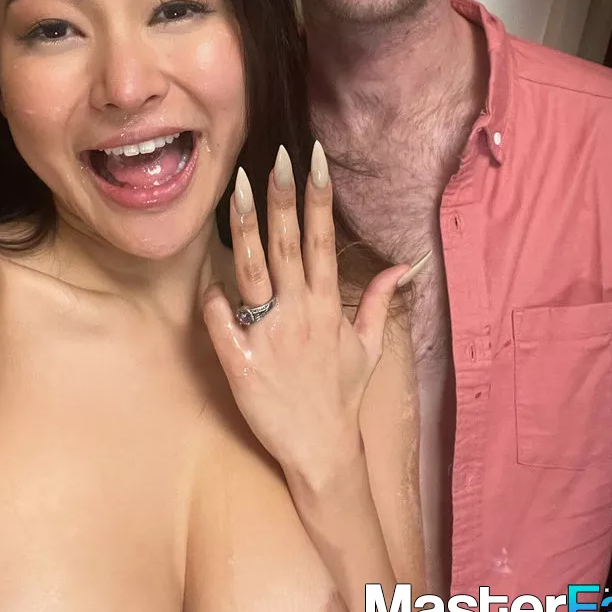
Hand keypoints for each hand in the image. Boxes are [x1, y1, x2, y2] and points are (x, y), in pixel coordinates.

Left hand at [202, 141, 410, 494]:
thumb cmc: (341, 397)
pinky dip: (212, 298)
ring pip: (252, 271)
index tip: (314, 159)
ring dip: (244, 228)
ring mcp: (268, 335)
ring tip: (234, 188)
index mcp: (326, 306)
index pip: (322, 240)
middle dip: (282, 198)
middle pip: (287, 245)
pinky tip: (207, 280)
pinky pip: (220, 320)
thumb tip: (403, 266)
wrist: (321, 453)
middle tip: (273, 158)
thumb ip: (378, 302)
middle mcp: (298, 312)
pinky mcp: (240, 361)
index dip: (319, 197)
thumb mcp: (368, 349)